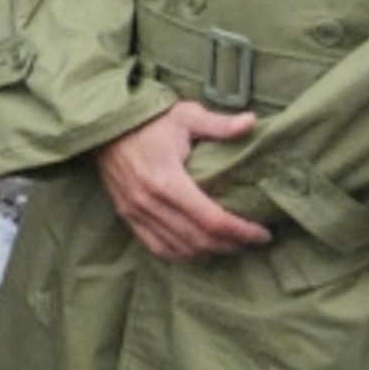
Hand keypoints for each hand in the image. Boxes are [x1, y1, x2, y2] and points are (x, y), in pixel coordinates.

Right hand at [96, 100, 269, 260]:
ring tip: (232, 246)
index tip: (263, 233)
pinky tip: (199, 250)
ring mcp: (135, 211)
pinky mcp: (127, 215)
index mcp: (167, 180)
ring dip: (209, 253)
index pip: (212, 220)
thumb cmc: (148, 119)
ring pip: (179, 249)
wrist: (105, 125)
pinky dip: (181, 254)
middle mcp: (149, 202)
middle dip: (232, 245)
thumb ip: (218, 124)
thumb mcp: (185, 115)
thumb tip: (252, 122)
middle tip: (253, 242)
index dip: (241, 231)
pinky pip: (157, 247)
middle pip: (199, 240)